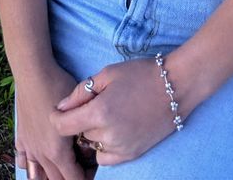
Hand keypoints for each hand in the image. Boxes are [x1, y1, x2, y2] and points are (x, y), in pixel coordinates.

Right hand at [14, 61, 87, 179]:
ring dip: (50, 176)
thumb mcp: (79, 108)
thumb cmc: (58, 86)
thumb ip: (84, 130)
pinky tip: (38, 160)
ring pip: (37, 176)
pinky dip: (31, 165)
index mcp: (57, 151)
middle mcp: (41, 154)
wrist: (33, 72)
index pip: (72, 179)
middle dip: (70, 178)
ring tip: (60, 170)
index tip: (93, 171)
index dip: (85, 178)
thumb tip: (91, 142)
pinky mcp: (21, 137)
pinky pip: (23, 160)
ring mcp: (29, 147)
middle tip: (81, 170)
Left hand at [50, 58, 176, 165]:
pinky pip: (106, 158)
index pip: (63, 126)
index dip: (57, 118)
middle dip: (80, 120)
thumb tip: (61, 107)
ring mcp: (121, 147)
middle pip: (79, 134)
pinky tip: (113, 130)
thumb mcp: (107, 74)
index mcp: (99, 112)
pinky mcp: (132, 154)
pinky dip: (104, 146)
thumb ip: (81, 91)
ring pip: (92, 146)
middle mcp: (109, 134)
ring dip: (93, 134)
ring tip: (107, 115)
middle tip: (94, 104)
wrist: (176, 86)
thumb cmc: (141, 74)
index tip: (59, 112)